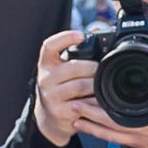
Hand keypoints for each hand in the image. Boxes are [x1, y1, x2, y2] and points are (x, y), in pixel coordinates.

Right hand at [32, 30, 91, 145]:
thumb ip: (75, 55)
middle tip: (102, 70)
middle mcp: (45, 78)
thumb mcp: (62, 70)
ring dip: (96, 85)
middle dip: (93, 68)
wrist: (49, 116)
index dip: (65, 38)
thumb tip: (96, 31)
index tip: (81, 35)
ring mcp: (51, 96)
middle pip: (74, 67)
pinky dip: (95, 102)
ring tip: (103, 85)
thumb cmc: (61, 87)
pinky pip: (83, 104)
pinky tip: (99, 100)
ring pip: (80, 86)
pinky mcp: (59, 111)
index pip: (50, 46)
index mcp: (46, 64)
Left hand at [76, 57, 147, 147]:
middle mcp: (142, 128)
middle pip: (109, 120)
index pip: (125, 107)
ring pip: (107, 131)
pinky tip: (85, 127)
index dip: (106, 100)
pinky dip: (97, 133)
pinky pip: (112, 139)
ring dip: (89, 122)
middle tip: (73, 99)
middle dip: (89, 110)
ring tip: (73, 111)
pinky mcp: (136, 143)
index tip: (93, 88)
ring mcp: (137, 137)